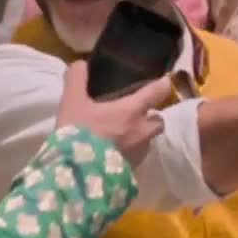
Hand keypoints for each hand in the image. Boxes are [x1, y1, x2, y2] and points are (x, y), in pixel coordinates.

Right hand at [55, 62, 173, 167]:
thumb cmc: (78, 133)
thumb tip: (80, 63)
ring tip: (125, 137)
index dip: (162, 85)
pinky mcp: (132, 172)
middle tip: (140, 116)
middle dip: (153, 117)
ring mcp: (139, 154)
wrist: (78, 174)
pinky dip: (131, 154)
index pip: (155, 92)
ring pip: (149, 141)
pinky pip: (137, 158)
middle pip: (159, 121)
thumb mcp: (72, 102)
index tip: (165, 82)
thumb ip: (76, 79)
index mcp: (131, 111)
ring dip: (142, 137)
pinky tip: (116, 155)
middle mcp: (142, 131)